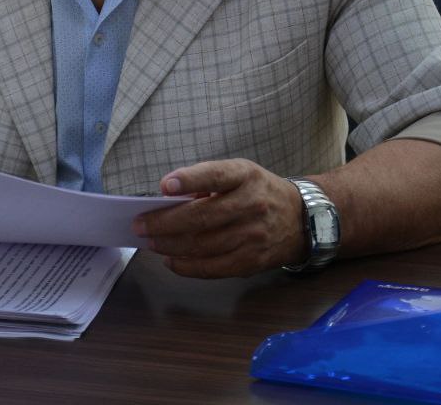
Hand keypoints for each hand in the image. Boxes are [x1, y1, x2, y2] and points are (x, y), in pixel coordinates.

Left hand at [132, 158, 305, 277]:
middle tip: (139, 225)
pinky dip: (186, 266)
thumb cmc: (259, 191)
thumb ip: (208, 181)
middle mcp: (251, 205)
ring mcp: (252, 236)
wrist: (300, 220)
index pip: (215, 176)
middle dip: (164, 222)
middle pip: (201, 217)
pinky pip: (212, 267)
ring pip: (202, 245)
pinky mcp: (251, 261)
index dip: (189, 180)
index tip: (163, 186)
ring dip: (169, 245)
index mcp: (246, 176)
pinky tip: (170, 260)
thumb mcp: (240, 173)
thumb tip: (168, 199)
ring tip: (149, 242)